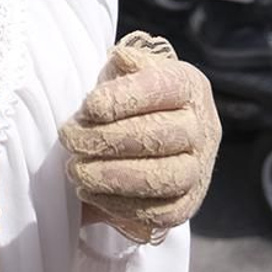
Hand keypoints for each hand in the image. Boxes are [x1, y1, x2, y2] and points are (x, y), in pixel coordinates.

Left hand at [60, 35, 220, 244]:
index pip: (163, 88)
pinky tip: (89, 192)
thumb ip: (125, 65)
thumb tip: (121, 58)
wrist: (148, 134)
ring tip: (76, 170)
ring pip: (165, 177)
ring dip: (113, 177)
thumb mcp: (127, 71)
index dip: (125, 97)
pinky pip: (161, 213)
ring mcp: (199, 169)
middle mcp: (202, 127)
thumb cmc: (130, 99)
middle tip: (69, 139)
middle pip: (162, 135)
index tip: (90, 106)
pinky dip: (121, 206)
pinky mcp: (187, 204)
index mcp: (188, 86)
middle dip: (108, 139)